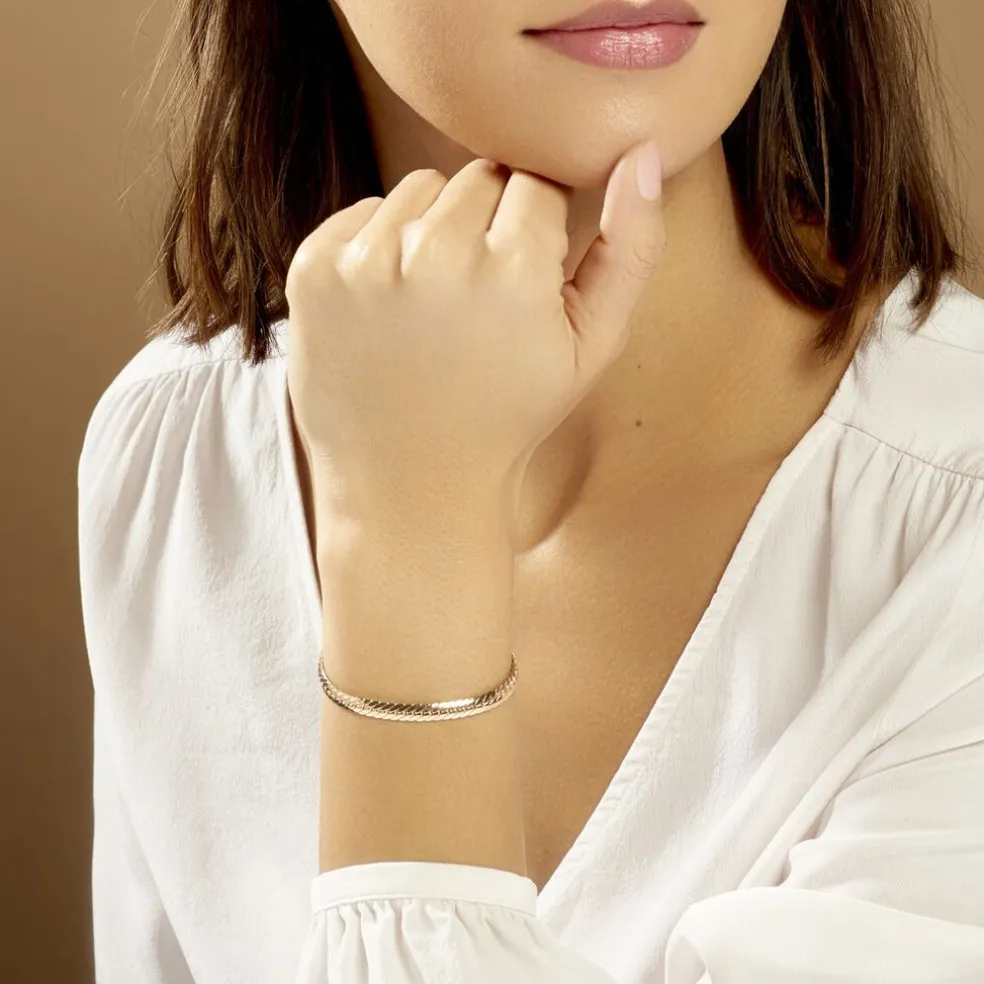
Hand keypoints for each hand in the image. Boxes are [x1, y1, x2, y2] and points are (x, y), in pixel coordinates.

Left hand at [284, 141, 665, 526]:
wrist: (410, 487)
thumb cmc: (509, 418)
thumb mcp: (592, 347)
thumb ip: (632, 249)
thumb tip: (642, 153)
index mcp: (514, 272)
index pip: (535, 186)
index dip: (536, 236)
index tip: (523, 288)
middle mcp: (435, 256)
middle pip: (478, 179)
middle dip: (487, 228)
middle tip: (479, 305)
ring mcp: (366, 263)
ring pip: (420, 190)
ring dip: (433, 231)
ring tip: (435, 310)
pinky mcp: (314, 271)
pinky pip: (364, 212)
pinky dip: (379, 246)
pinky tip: (390, 310)